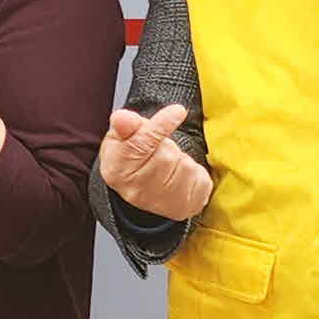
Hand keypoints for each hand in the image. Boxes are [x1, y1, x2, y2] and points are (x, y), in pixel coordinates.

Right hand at [98, 102, 214, 220]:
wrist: (142, 190)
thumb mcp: (120, 138)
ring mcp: (162, 203)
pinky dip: (195, 173)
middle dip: (167, 146)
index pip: (140, 144)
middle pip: (166, 155)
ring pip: (186, 166)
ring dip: (181, 160)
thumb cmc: (131, 159)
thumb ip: (124, 125)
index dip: (161, 125)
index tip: (178, 110)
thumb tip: (122, 118)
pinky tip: (180, 177)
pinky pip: (201, 179)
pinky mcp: (185, 207)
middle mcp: (137, 192)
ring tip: (168, 166)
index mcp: (117, 171)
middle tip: (158, 150)